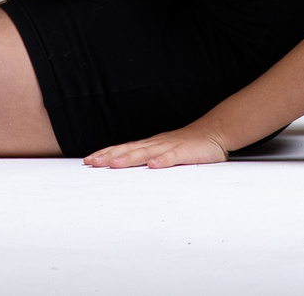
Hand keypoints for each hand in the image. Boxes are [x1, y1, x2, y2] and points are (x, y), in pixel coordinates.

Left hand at [86, 127, 230, 168]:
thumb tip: (129, 171)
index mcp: (150, 145)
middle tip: (93, 163)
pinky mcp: (186, 152)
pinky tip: (154, 165)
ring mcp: (170, 146)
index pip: (124, 148)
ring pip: (147, 152)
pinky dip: (163, 160)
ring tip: (115, 164)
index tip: (89, 160)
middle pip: (130, 150)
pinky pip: (173, 157)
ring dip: (130, 158)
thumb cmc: (187, 145)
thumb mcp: (164, 153)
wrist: (213, 132)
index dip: (106, 154)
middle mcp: (156, 144)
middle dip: (110, 156)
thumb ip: (148, 160)